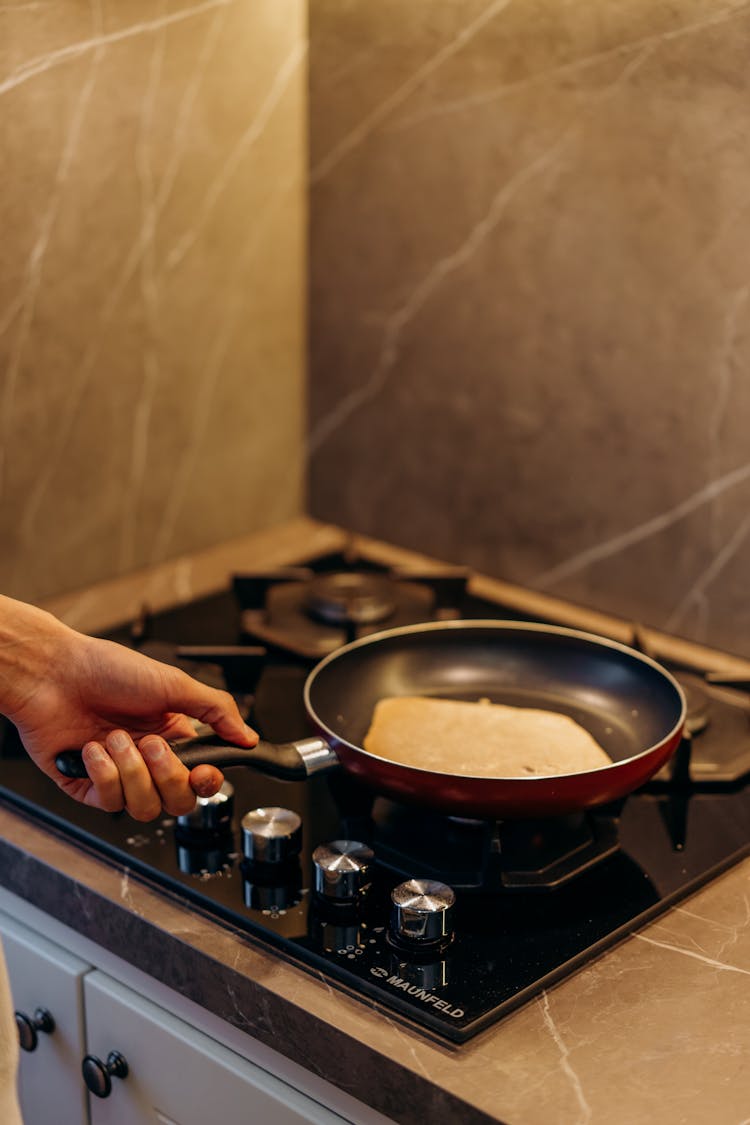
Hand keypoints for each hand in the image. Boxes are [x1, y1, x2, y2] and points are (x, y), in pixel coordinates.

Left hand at [0, 596, 257, 819]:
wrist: (54, 673)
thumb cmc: (108, 669)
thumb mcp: (174, 683)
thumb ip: (216, 710)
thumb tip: (249, 735)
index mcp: (173, 737)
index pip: (201, 778)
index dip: (206, 783)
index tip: (204, 773)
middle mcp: (147, 760)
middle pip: (177, 802)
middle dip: (166, 775)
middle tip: (151, 744)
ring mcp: (117, 776)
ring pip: (143, 808)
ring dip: (132, 772)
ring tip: (115, 738)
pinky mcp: (87, 786)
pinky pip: (108, 802)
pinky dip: (103, 773)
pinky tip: (93, 747)